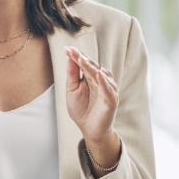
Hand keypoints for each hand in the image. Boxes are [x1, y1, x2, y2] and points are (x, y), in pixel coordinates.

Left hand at [65, 46, 120, 168]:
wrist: (89, 129)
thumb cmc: (81, 109)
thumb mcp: (72, 90)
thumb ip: (72, 74)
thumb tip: (69, 56)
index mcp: (91, 77)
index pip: (84, 63)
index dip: (76, 56)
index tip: (66, 49)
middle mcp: (101, 80)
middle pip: (92, 67)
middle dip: (82, 59)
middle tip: (72, 51)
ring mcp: (107, 89)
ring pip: (101, 76)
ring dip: (92, 67)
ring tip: (82, 60)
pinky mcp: (111, 100)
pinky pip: (108, 90)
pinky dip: (104, 83)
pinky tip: (99, 75)